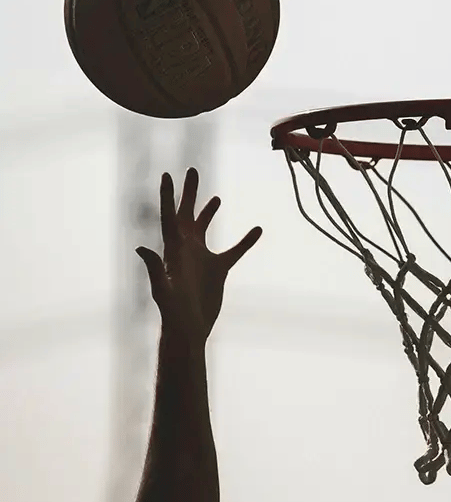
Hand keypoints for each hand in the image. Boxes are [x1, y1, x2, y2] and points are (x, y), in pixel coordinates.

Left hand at [136, 168, 261, 343]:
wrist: (189, 331)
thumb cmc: (172, 313)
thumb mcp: (163, 290)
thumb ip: (154, 269)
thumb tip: (141, 247)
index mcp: (173, 250)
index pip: (170, 216)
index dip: (168, 195)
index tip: (167, 175)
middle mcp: (185, 249)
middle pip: (187, 214)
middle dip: (189, 193)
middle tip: (192, 170)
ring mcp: (201, 259)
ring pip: (205, 229)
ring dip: (209, 212)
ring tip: (216, 197)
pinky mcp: (217, 270)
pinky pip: (234, 251)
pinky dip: (246, 240)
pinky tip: (257, 230)